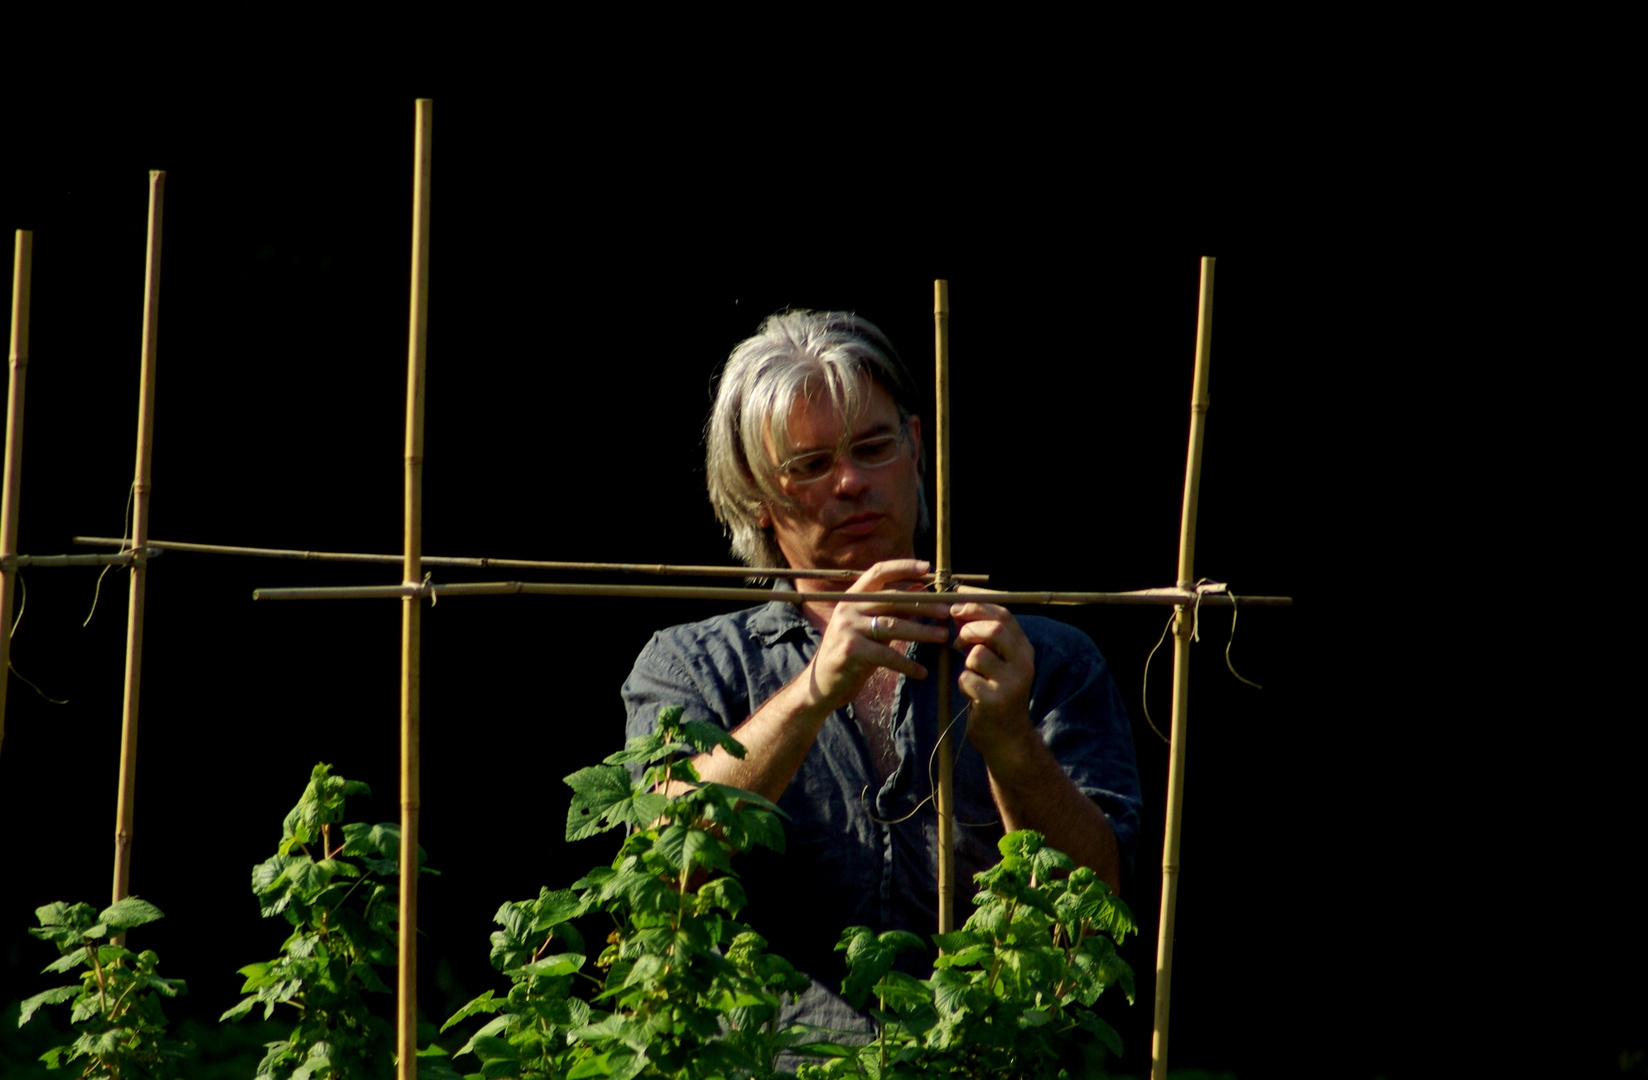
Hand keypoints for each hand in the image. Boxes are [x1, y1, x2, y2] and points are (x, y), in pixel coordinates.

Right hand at [802, 559, 952, 712]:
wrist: (822, 685)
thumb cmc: (851, 654)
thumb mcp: (869, 627)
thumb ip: (891, 609)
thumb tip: (920, 588)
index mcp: (852, 597)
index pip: (878, 572)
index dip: (902, 567)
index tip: (926, 567)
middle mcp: (847, 608)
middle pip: (892, 600)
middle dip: (923, 605)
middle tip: (946, 612)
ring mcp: (847, 628)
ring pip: (893, 626)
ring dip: (922, 632)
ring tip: (942, 638)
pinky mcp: (850, 650)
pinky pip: (887, 655)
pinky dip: (907, 664)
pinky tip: (921, 672)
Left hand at [950, 601, 1035, 755]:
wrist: (1008, 737)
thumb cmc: (997, 694)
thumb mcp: (998, 663)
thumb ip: (983, 638)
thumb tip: (957, 610)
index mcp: (1024, 650)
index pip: (1004, 615)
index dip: (977, 606)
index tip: (956, 605)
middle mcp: (1023, 664)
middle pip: (995, 630)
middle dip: (970, 628)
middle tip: (958, 638)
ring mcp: (1010, 683)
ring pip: (977, 655)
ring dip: (966, 662)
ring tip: (972, 675)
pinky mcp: (994, 700)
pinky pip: (966, 678)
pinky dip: (963, 683)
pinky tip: (973, 695)